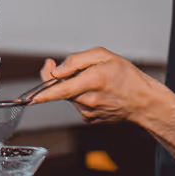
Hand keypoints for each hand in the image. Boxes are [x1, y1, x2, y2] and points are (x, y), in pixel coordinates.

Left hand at [32, 47, 168, 126]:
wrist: (143, 102)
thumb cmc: (126, 76)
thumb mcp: (105, 56)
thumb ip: (77, 60)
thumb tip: (57, 70)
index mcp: (93, 81)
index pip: (60, 89)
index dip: (43, 93)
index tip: (31, 97)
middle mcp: (89, 100)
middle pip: (61, 90)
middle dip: (59, 78)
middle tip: (69, 67)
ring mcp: (88, 112)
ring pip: (68, 97)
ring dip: (72, 88)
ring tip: (93, 82)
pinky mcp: (89, 119)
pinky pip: (76, 105)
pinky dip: (79, 97)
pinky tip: (96, 94)